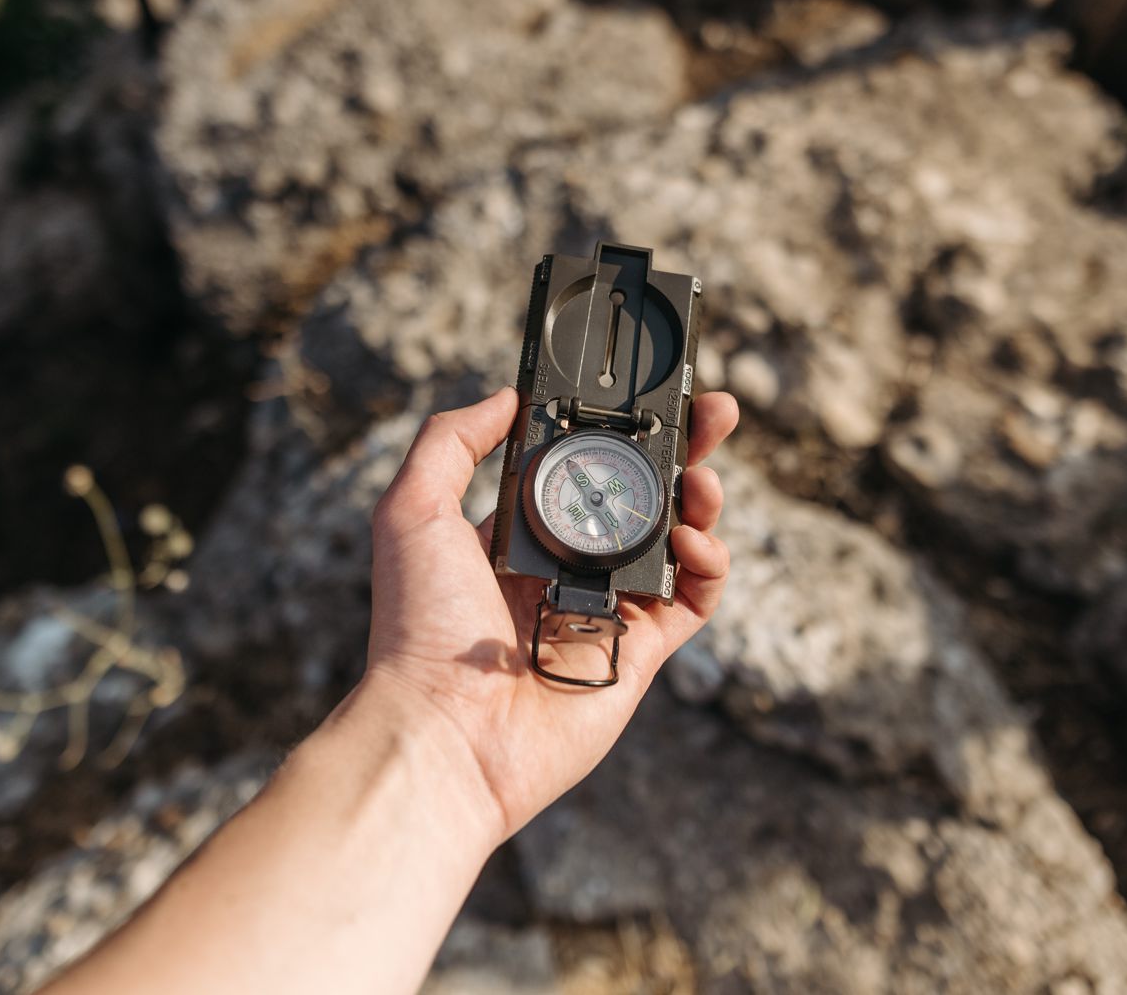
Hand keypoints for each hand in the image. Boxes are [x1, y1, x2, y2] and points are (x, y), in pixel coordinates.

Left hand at [356, 385, 738, 842]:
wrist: (445, 731)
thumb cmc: (418, 628)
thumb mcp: (412, 512)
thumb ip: (450, 442)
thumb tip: (506, 396)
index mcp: (518, 533)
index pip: (582, 467)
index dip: (618, 431)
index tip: (645, 396)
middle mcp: (567, 566)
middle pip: (642, 495)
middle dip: (683, 450)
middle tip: (713, 412)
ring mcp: (608, 609)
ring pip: (677, 541)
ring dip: (700, 500)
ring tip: (703, 479)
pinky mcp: (640, 654)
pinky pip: (693, 600)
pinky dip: (710, 565)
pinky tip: (697, 540)